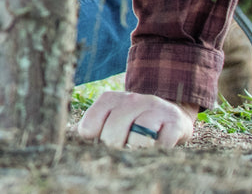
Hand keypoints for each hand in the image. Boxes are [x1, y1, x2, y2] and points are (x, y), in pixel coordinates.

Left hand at [75, 91, 198, 148]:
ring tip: (138, 150)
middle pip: (112, 134)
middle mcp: (131, 99)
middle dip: (116, 149)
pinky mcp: (175, 122)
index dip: (95, 143)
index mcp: (109, 99)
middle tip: (123, 150)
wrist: (172, 114)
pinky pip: (162, 144)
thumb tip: (76, 145)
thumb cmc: (134, 122)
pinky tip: (156, 148)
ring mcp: (155, 109)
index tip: (103, 144)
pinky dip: (157, 151)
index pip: (89, 128)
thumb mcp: (111, 118)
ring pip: (137, 138)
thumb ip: (94, 129)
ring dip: (136, 150)